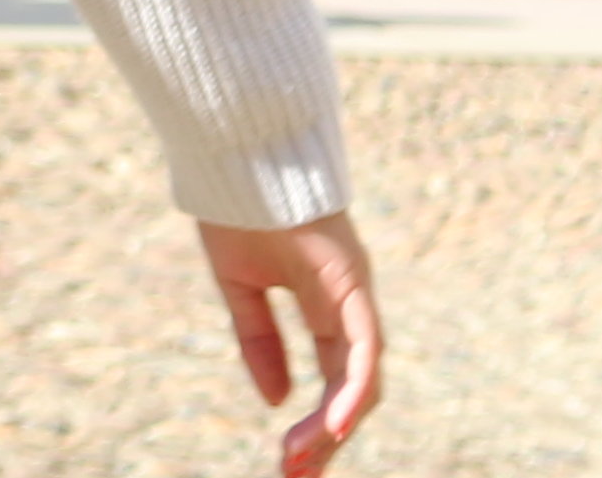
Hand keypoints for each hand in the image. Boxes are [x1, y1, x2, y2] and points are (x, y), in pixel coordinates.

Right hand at [197, 214, 382, 475]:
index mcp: (324, 307)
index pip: (331, 380)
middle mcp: (348, 308)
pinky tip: (335, 424)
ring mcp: (354, 297)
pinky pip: (363, 350)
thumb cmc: (238, 208)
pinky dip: (352, 391)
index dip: (315, 423)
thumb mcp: (239, 286)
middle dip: (326, 438)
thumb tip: (275, 398)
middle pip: (350, 390)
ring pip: (361, 379)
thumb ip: (257, 339)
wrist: (239, 155)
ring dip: (335, 425)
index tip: (290, 462)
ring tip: (303, 459)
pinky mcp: (352, 285)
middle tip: (297, 477)